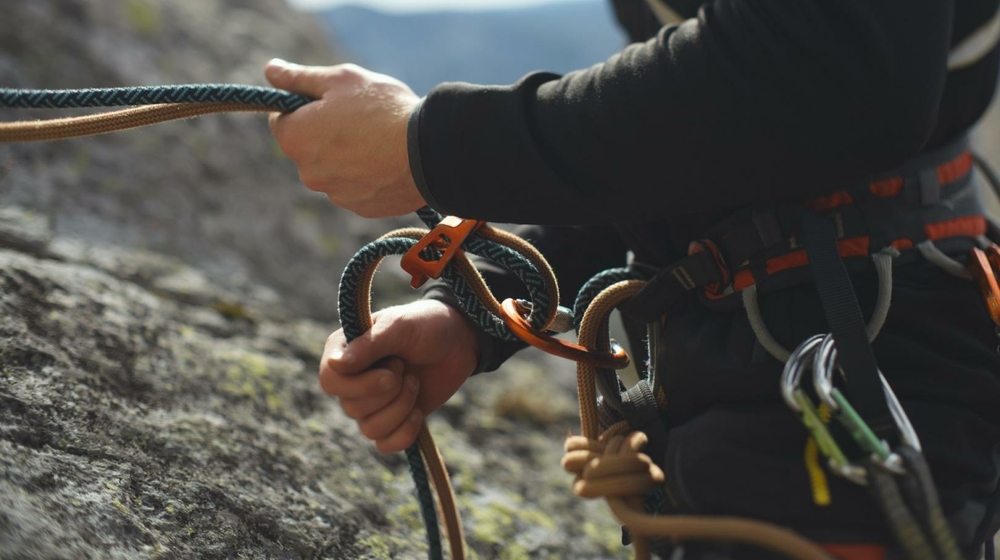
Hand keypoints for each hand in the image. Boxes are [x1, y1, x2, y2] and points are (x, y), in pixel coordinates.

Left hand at [265, 59, 423, 217]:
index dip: (304, 105)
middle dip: (326, 133)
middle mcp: (308, 173)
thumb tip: (271, 70)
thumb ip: (300, 78)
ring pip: (334, 168)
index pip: (281, 119)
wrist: (430, 150)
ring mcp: (335, 194)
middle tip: (361, 118)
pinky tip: (388, 161)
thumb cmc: (383, 109)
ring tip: (380, 140)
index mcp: (295, 138)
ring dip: (348, 156)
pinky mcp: (361, 208)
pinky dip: (367, 175)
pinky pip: (357, 187)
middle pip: (309, 146)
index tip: (330, 101)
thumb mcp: (340, 80)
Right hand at [320, 300, 479, 452]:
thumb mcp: (400, 327)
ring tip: (415, 382)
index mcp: (344, 351)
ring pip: (369, 429)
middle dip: (388, 392)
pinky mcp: (392, 421)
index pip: (330, 380)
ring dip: (400, 408)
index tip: (393, 368)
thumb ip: (369, 345)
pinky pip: (385, 444)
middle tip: (405, 368)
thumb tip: (335, 365)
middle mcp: (352, 379)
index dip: (360, 383)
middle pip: (351, 407)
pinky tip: (418, 412)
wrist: (458, 341)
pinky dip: (404, 432)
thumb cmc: (425, 325)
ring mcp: (371, 403)